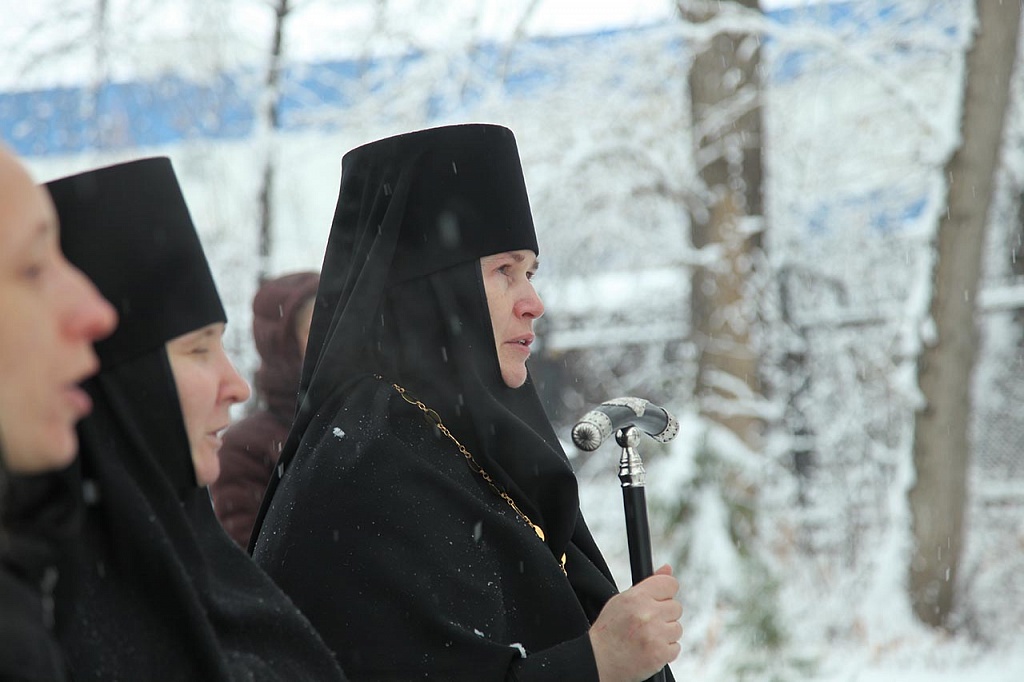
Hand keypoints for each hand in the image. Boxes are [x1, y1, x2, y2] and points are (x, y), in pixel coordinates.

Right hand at [588, 564, 682, 681]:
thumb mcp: (622, 601)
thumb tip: (668, 568)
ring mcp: (655, 635)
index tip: (660, 600)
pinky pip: (676, 647)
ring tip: (646, 637)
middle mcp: (647, 614)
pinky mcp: (660, 654)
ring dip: (665, 634)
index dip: (666, 592)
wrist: (598, 660)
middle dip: (664, 615)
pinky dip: (665, 650)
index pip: (670, 584)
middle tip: (647, 623)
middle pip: (676, 607)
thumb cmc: (609, 630)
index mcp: (636, 597)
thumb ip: (648, 584)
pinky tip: (649, 649)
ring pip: (677, 628)